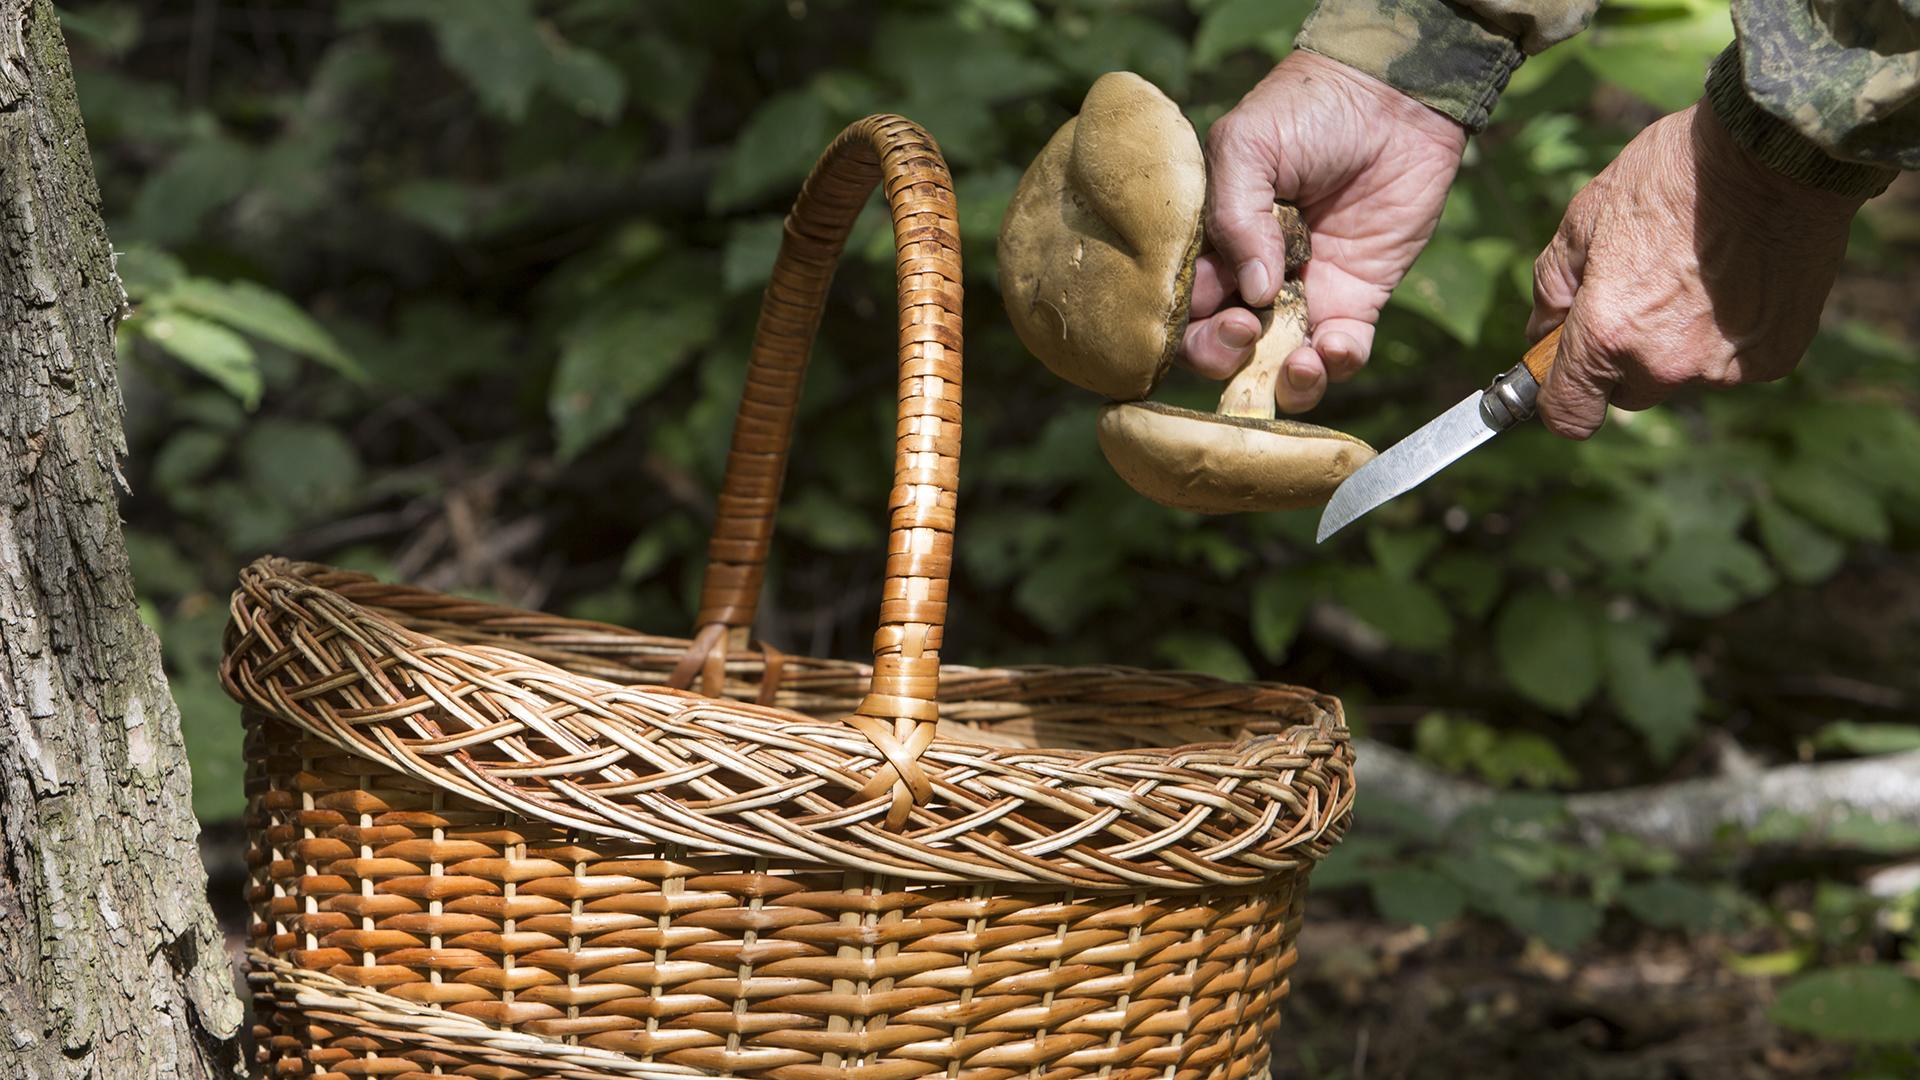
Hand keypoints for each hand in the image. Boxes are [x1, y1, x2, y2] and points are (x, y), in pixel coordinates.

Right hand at [1187, 51, 1466, 411]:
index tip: (1213, 307)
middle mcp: (1251, 279)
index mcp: (1212, 243)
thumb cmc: (1309, 108)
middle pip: (1222, 345)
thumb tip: (1253, 291)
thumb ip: (1234, 214)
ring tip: (1297, 364)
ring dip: (1282, 381)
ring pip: (1279, 366)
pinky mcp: (1357, 300)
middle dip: (1225, 356)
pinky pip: (1341, 353)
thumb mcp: (1247, 144)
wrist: (1393, 97)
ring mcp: (1305, 294)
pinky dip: (1336, 364)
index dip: (1187, 322)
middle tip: (1246, 332)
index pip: (1184, 302)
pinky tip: (1334, 348)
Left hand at [1528, 102, 1865, 438]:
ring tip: (1698, 275)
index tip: (1566, 374)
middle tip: (1642, 295)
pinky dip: (1729, 335)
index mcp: (1607, 332)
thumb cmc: (1673, 173)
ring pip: (1683, 376)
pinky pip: (1733, 363)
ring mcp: (1724, 366)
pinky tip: (1738, 282)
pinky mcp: (1774, 359)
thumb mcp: (1586, 214)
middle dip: (1623, 359)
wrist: (1776, 149)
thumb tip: (1541, 332)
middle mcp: (1665, 361)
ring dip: (1680, 344)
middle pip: (1628, 393)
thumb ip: (1553, 285)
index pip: (1568, 415)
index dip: (1561, 397)